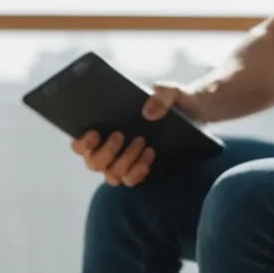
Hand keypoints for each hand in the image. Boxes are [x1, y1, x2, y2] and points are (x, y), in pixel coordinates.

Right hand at [72, 83, 209, 187]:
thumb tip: (147, 113)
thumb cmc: (173, 101)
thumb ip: (162, 94)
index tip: (93, 133)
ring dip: (124, 161)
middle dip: (106, 152)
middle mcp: (109, 150)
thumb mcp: (171, 91)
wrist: (194, 114)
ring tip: (143, 142)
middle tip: (121, 135)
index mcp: (103, 129)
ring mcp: (123, 163)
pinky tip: (150, 156)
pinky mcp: (139, 172)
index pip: (79, 144)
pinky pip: (130, 180)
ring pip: (111, 175)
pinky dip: (138, 171)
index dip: (81, 143)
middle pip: (93, 162)